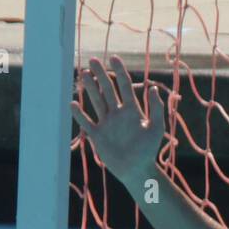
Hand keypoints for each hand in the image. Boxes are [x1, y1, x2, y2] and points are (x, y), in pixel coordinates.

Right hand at [71, 56, 168, 188]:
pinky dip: (79, 115)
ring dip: (90, 88)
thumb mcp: (155, 128)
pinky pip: (86, 122)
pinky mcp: (97, 135)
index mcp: (132, 111)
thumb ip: (156, 109)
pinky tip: (73, 104)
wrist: (137, 171)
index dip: (119, 72)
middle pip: (107, 90)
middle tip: (92, 60)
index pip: (124, 87)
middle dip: (101, 75)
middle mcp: (117, 114)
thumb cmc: (148, 151)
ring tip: (83, 74)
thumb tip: (153, 88)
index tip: (113, 58)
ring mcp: (106, 124)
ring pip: (96, 101)